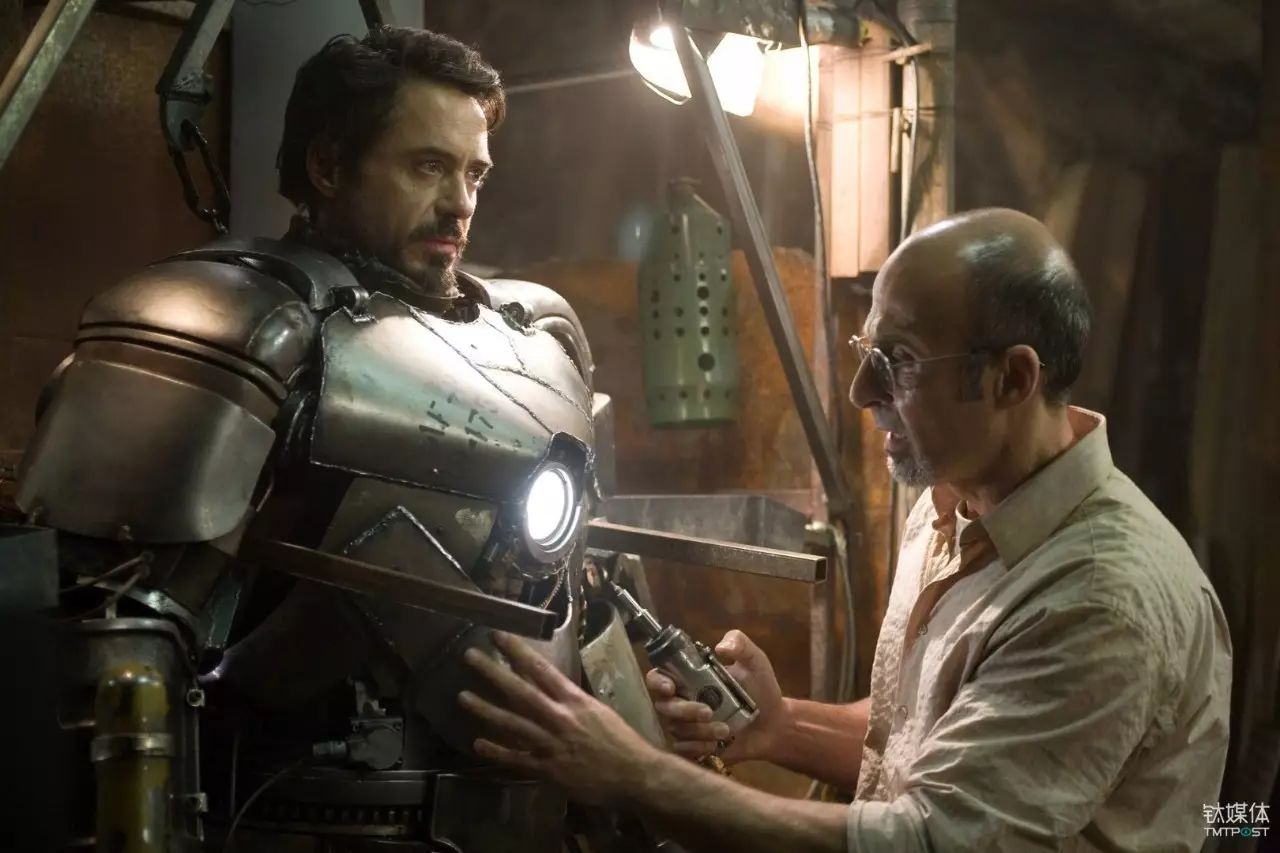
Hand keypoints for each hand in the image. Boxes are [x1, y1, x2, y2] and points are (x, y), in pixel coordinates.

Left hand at [458, 630, 662, 806]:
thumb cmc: (621, 741)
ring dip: (486, 709)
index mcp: (575, 701)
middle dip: (494, 672)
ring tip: (463, 697)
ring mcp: (551, 744)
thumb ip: (574, 701)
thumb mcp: (599, 712)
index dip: (518, 651)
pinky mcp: (548, 769)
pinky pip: (517, 759)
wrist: (635, 774)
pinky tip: (478, 744)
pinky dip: (497, 751)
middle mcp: (560, 718)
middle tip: (470, 656)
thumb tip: (554, 686)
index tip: (499, 637)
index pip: (542, 669)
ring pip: (513, 723)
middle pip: (521, 691)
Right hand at [645, 629, 785, 763]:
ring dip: (699, 730)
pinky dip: (697, 747)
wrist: (774, 725)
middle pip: (664, 705)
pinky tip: (717, 744)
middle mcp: (683, 699)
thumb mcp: (754, 661)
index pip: (659, 676)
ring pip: (676, 729)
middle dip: (684, 710)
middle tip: (709, 712)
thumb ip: (739, 644)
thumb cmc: (761, 689)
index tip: (671, 687)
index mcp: (690, 678)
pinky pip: (682, 748)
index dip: (658, 681)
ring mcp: (687, 724)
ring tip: (725, 730)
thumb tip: (719, 648)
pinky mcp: (694, 745)